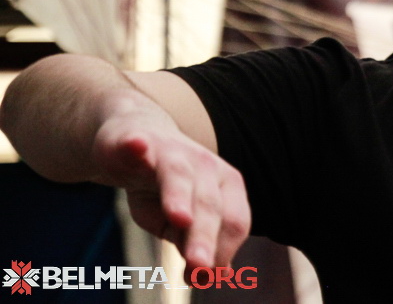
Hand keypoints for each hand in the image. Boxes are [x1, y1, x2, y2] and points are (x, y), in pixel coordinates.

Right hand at [92, 113, 249, 270]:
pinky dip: (136, 145)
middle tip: (200, 266)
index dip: (222, 251)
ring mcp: (170, 151)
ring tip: (180, 219)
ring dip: (178, 197)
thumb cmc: (166, 187)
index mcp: (226, 186)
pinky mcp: (134, 141)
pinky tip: (136, 146)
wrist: (135, 138)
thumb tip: (208, 277)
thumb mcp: (181, 222)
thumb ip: (194, 244)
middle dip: (204, 237)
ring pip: (177, 176)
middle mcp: (205, 166)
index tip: (205, 278)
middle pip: (208, 205)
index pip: (234, 221)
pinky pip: (135, 143)